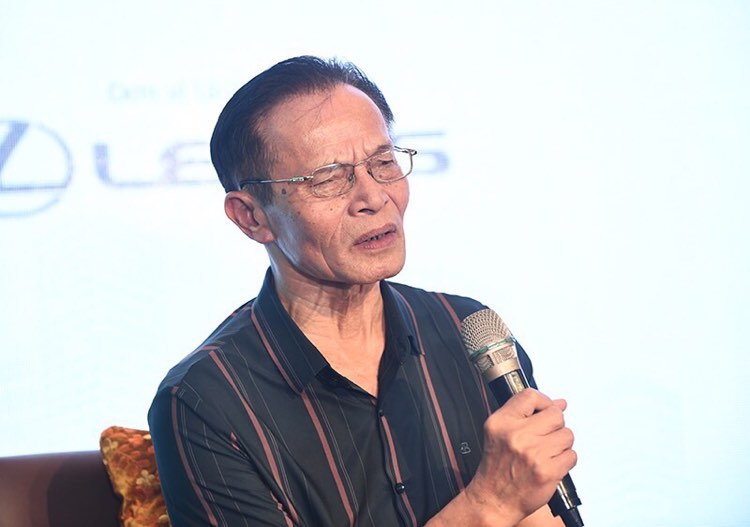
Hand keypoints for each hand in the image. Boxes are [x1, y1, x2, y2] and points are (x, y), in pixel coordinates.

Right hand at [464, 388, 576, 524]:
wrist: (494, 499)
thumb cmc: (497, 466)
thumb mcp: (499, 432)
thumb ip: (525, 413)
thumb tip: (559, 403)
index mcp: (501, 422)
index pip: (530, 396)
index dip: (544, 402)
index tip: (546, 410)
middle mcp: (516, 435)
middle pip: (555, 415)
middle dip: (555, 425)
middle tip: (545, 437)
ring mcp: (533, 454)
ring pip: (567, 435)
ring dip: (561, 444)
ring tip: (546, 453)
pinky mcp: (548, 471)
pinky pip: (571, 455)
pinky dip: (565, 460)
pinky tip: (550, 464)